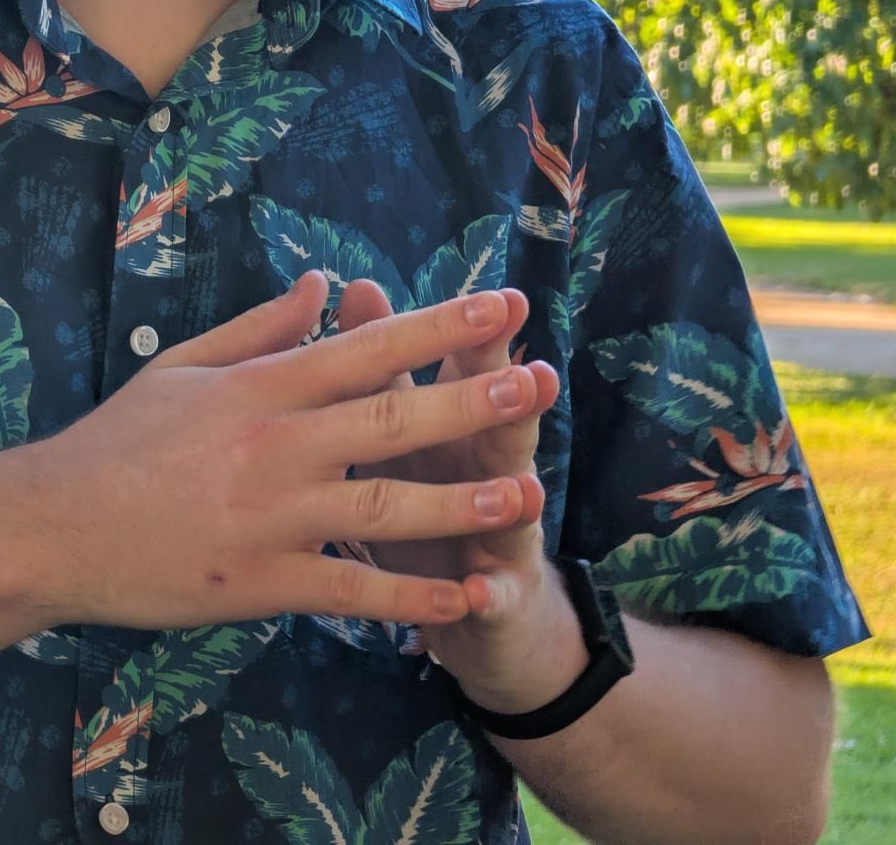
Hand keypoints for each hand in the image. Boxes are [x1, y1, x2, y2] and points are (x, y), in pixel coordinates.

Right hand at [25, 272, 549, 634]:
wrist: (52, 526)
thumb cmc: (118, 439)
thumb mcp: (186, 364)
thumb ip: (260, 325)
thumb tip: (322, 280)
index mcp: (261, 385)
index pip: (366, 346)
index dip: (439, 327)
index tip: (502, 306)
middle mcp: (275, 444)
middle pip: (390, 418)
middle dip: (471, 400)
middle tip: (539, 384)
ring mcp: (270, 517)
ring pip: (383, 508)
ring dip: (460, 503)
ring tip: (525, 497)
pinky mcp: (260, 583)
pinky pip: (350, 591)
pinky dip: (410, 597)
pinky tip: (462, 595)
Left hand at [336, 280, 580, 713]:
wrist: (474, 612)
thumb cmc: (422, 496)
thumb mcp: (399, 429)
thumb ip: (383, 362)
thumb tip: (358, 283)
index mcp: (453, 423)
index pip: (466, 371)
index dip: (478, 339)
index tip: (499, 300)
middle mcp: (485, 471)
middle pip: (500, 430)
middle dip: (516, 406)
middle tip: (536, 376)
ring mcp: (498, 536)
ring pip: (508, 513)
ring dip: (517, 502)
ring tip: (530, 490)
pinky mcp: (494, 601)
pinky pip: (488, 600)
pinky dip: (485, 597)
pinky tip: (478, 594)